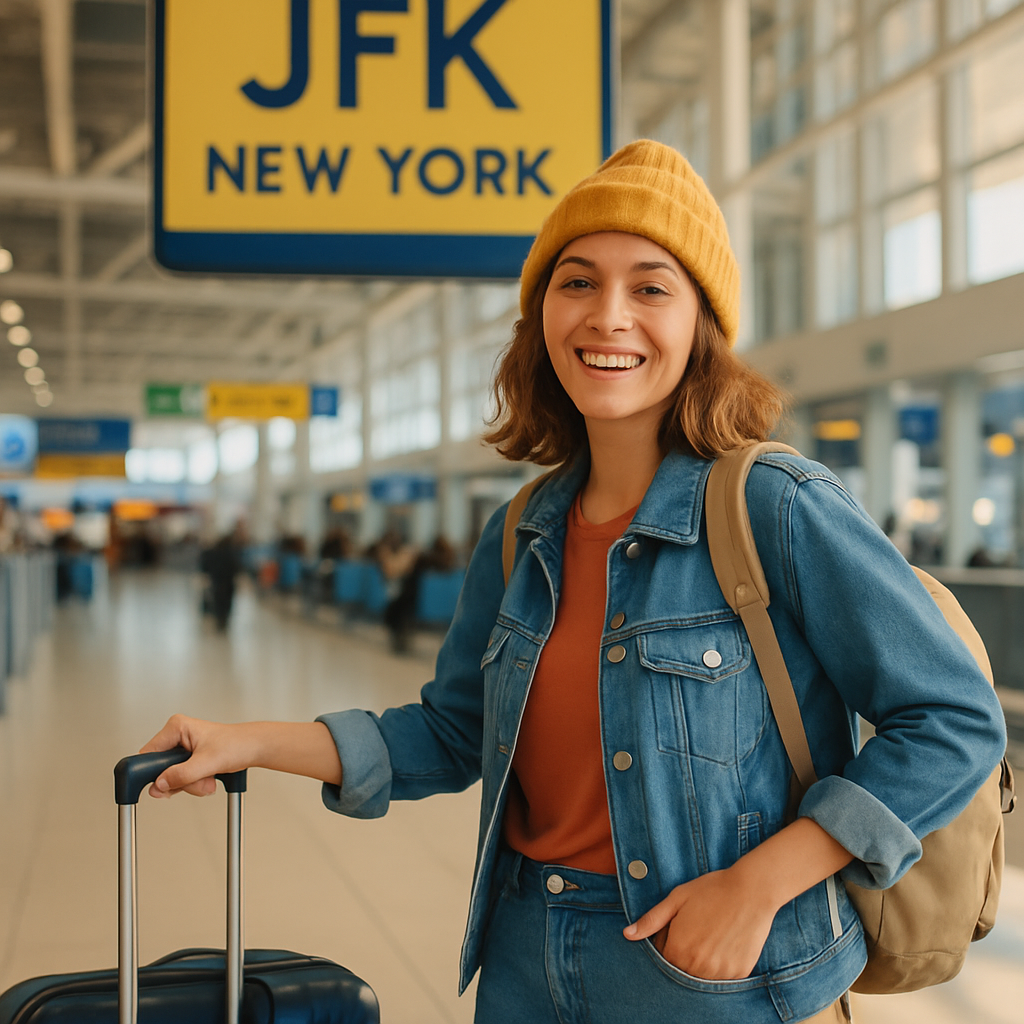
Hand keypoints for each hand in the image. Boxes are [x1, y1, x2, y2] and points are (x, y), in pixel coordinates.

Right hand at [140, 715, 255, 798]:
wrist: (254, 748)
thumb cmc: (238, 744)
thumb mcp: (207, 762)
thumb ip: (182, 774)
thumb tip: (159, 784)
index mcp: (176, 727)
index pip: (149, 754)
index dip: (152, 772)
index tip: (160, 786)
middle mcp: (177, 736)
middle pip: (160, 769)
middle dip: (179, 781)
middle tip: (197, 780)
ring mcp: (182, 749)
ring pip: (171, 777)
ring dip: (190, 785)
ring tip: (208, 779)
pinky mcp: (189, 759)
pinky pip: (181, 779)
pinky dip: (194, 784)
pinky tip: (208, 779)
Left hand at [622, 818, 853, 980]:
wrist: (751, 890)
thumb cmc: (711, 890)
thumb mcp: (677, 899)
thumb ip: (651, 920)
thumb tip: (628, 935)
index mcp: (679, 949)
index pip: (664, 959)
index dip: (669, 941)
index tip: (680, 926)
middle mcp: (698, 967)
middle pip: (682, 969)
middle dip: (685, 952)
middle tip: (698, 928)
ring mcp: (720, 972)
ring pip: (703, 975)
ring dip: (702, 960)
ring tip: (713, 933)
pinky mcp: (740, 972)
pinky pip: (723, 975)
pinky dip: (722, 962)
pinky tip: (726, 939)